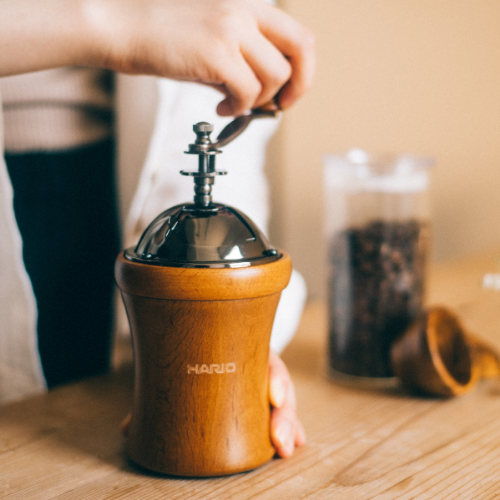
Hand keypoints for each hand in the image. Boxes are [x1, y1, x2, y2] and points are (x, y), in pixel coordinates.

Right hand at [0, 0, 314, 115]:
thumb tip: (262, 93)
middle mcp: (245, 11)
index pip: (298, 36)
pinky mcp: (216, 53)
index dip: (302, 70)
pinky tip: (220, 107)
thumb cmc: (160, 33)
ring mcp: (231, 29)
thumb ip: (242, 58)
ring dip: (258, 101)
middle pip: (301, 50)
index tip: (288, 92)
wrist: (119, 24)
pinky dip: (238, 109)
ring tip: (233, 104)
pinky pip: (247, 93)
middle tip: (278, 106)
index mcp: (248, 4)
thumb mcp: (211, 36)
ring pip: (274, 77)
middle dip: (297, 87)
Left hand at [121, 350, 305, 457]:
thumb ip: (162, 392)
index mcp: (242, 348)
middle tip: (280, 440)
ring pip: (285, 400)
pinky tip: (297, 442)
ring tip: (287, 448)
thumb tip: (127, 429)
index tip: (274, 398)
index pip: (265, 359)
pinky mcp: (264, 395)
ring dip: (290, 425)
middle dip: (285, 414)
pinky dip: (291, 427)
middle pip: (280, 384)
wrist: (208, 337)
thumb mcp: (186, 365)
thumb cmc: (197, 353)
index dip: (273, 378)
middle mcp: (256, 362)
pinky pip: (282, 410)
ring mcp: (262, 378)